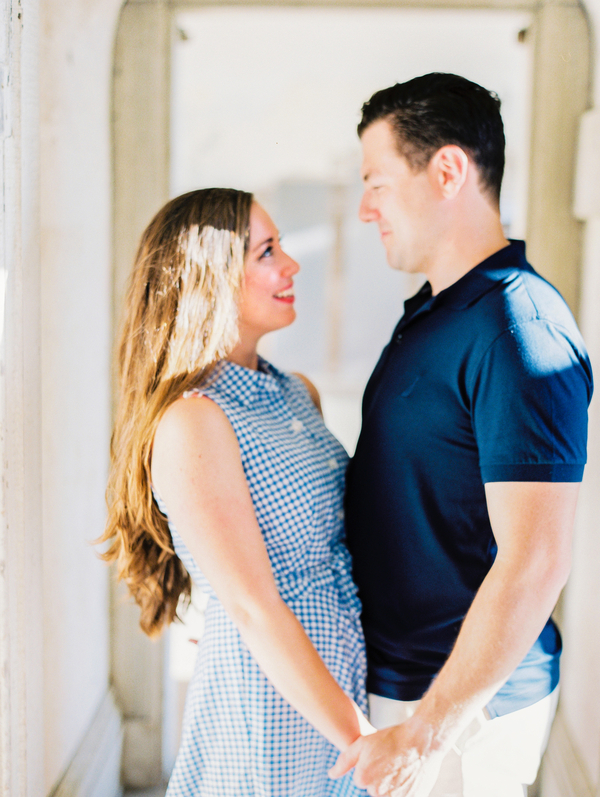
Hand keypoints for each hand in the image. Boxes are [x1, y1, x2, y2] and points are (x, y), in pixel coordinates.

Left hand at [329, 720, 443, 796]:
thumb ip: (344, 761)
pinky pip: (400, 796)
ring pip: (387, 794)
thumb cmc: (391, 739)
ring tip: (399, 768)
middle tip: (390, 762)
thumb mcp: (362, 743)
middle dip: (379, 777)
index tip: (379, 756)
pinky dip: (403, 789)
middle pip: (374, 789)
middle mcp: (378, 792)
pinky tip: (407, 775)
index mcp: (363, 779)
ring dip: (391, 784)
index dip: (369, 766)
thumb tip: (331, 775)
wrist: (422, 740)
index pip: (360, 780)